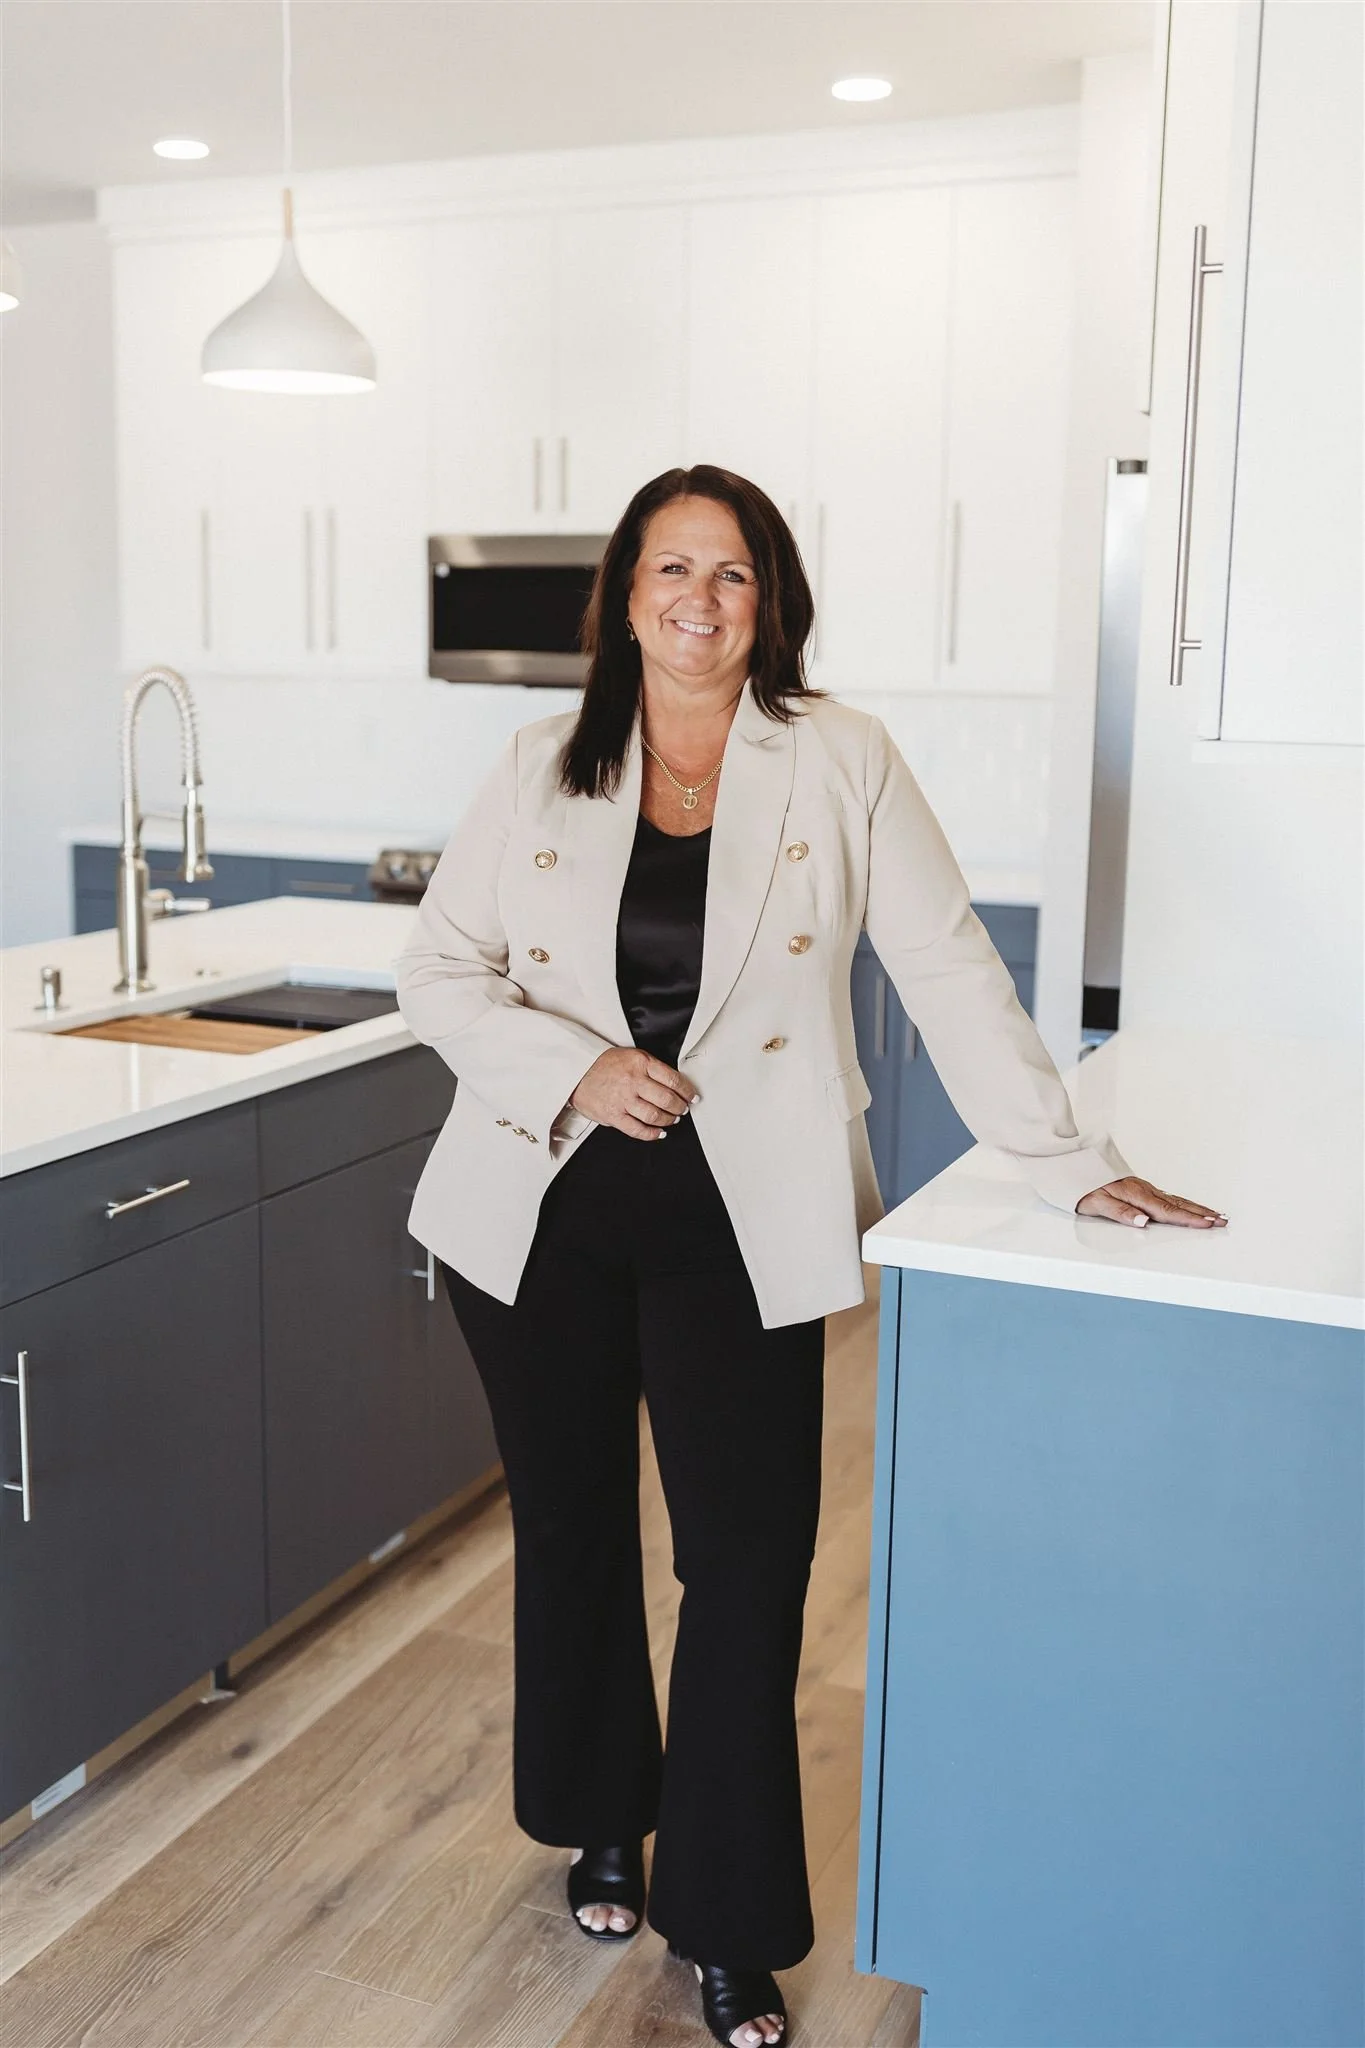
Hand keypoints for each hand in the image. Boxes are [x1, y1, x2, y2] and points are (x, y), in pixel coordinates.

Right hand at [570, 1047, 698, 1140]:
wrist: (576, 1072)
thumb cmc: (605, 1065)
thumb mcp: (632, 1056)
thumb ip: (652, 1069)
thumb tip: (675, 1085)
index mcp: (640, 1063)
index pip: (673, 1079)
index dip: (687, 1091)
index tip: (692, 1096)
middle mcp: (632, 1081)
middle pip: (667, 1099)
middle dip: (680, 1107)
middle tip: (683, 1109)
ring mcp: (623, 1100)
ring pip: (655, 1115)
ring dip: (668, 1120)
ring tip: (672, 1119)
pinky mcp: (613, 1115)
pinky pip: (637, 1129)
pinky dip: (652, 1134)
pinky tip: (659, 1132)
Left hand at [1075, 1177, 1227, 1229]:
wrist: (1070, 1164)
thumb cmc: (1080, 1186)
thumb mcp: (1095, 1202)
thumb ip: (1120, 1213)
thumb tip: (1144, 1222)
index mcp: (1135, 1195)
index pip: (1166, 1211)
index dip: (1188, 1219)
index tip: (1208, 1223)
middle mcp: (1143, 1190)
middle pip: (1177, 1204)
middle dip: (1201, 1213)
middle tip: (1223, 1219)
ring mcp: (1143, 1188)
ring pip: (1175, 1199)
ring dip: (1196, 1208)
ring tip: (1215, 1214)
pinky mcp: (1141, 1188)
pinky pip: (1167, 1196)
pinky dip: (1183, 1202)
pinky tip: (1190, 1207)